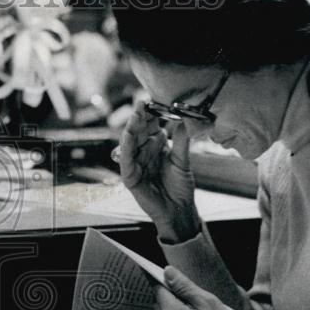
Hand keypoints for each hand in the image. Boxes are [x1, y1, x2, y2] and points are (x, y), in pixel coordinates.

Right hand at [117, 100, 198, 241]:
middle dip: (139, 117)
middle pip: (138, 131)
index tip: (153, 100)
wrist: (179, 210)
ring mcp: (135, 164)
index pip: (150, 126)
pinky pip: (125, 160)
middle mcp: (143, 152)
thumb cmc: (180, 187)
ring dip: (131, 128)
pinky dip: (125, 147)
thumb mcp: (182, 161)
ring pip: (129, 142)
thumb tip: (184, 122)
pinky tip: (127, 136)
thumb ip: (181, 142)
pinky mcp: (130, 177)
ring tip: (135, 115)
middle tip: (142, 103)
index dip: (151, 113)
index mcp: (155, 146)